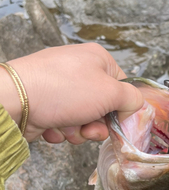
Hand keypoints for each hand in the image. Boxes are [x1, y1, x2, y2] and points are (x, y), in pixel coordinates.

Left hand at [0, 43, 143, 143]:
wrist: (15, 100)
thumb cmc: (64, 91)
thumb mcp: (110, 93)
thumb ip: (132, 99)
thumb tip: (133, 107)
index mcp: (98, 59)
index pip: (122, 86)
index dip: (122, 107)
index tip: (116, 121)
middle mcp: (79, 70)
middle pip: (102, 106)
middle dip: (96, 124)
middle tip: (88, 128)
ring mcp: (59, 87)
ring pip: (83, 118)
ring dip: (78, 130)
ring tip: (66, 127)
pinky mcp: (44, 103)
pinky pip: (62, 122)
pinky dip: (59, 129)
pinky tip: (50, 126)